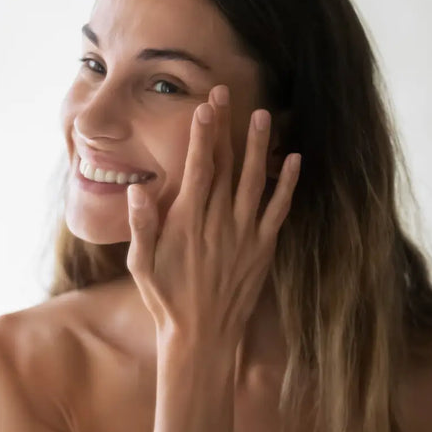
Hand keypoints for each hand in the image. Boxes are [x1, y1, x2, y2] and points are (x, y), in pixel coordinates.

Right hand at [125, 85, 300, 347]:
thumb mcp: (141, 264)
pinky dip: (287, 184)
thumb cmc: (165, 299)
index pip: (198, 169)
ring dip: (259, 147)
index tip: (204, 107)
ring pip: (255, 181)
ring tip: (262, 115)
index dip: (202, 136)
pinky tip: (293, 160)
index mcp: (188, 223)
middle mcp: (219, 223)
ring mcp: (244, 235)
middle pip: (225, 166)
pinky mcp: (262, 249)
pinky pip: (278, 210)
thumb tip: (137, 190)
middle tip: (226, 93)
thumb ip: (141, 226)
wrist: (202, 337)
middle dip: (225, 128)